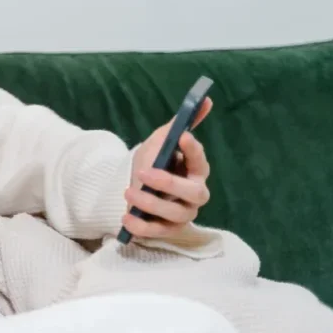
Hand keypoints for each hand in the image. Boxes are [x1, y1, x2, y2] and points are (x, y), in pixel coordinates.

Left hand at [123, 97, 213, 239]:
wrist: (135, 187)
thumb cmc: (154, 163)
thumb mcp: (160, 142)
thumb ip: (178, 125)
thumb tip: (205, 99)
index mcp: (196, 170)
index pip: (200, 161)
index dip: (193, 150)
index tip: (182, 137)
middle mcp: (195, 194)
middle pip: (194, 193)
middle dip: (169, 183)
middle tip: (144, 173)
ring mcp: (182, 214)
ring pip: (174, 214)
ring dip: (150, 204)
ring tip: (128, 192)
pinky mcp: (167, 230)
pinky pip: (157, 233)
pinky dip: (141, 227)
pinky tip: (126, 217)